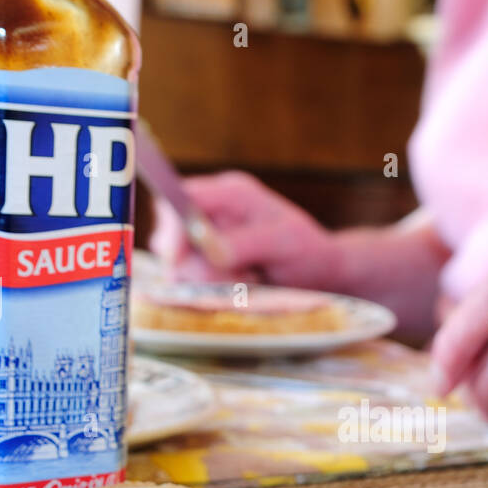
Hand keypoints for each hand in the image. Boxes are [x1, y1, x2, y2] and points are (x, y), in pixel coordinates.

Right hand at [149, 171, 343, 287]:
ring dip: (208, 283)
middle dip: (197, 267)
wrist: (317, 272)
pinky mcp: (204, 264)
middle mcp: (211, 212)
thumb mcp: (283, 242)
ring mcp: (205, 239)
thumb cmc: (306, 250)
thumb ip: (245, 243)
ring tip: (248, 282)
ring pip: (178, 266)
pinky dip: (210, 293)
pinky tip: (240, 289)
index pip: (181, 199)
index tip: (181, 259)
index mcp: (229, 193)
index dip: (174, 229)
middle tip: (241, 279)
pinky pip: (189, 283)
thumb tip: (211, 250)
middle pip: (170, 237)